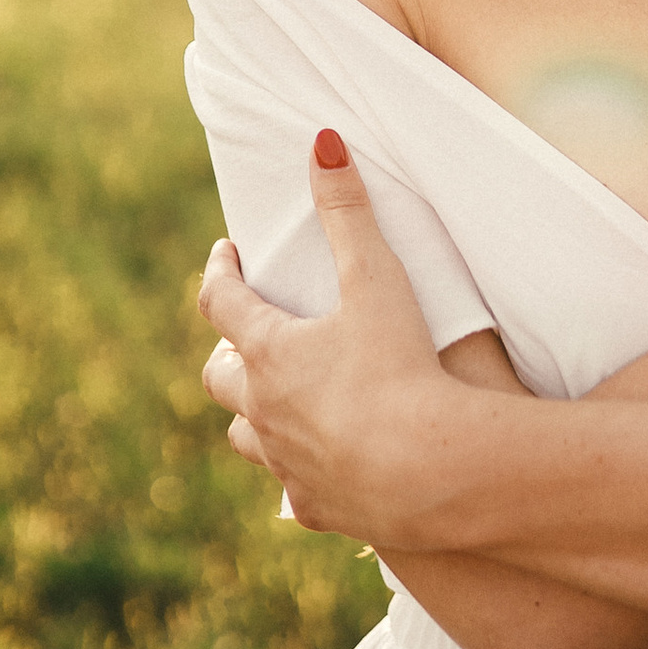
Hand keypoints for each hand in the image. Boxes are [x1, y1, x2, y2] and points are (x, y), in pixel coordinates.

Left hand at [198, 130, 457, 540]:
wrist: (428, 473)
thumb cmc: (402, 368)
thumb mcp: (378, 279)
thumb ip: (349, 210)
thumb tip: (323, 143)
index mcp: (270, 351)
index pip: (220, 302)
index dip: (220, 272)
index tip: (226, 254)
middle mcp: (263, 409)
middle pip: (219, 375)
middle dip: (227, 349)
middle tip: (246, 332)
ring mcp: (285, 463)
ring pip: (243, 435)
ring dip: (251, 412)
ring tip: (273, 399)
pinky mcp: (316, 506)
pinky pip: (289, 487)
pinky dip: (295, 468)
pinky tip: (314, 464)